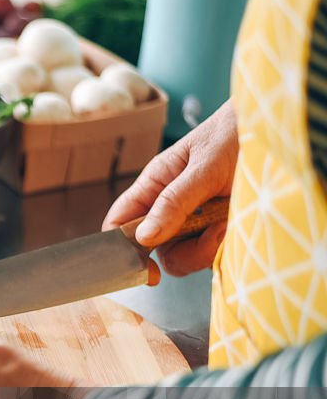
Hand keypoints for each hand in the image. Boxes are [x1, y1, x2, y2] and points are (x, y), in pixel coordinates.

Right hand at [104, 101, 236, 276]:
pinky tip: (233, 225)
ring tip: (226, 224)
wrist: (278, 132)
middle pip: (153, 248)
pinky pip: (210, 254)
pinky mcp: (218, 229)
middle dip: (180, 253)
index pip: (120, 221)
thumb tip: (143, 237)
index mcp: (155, 184)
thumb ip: (173, 201)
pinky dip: (222, 248)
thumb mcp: (204, 166)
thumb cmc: (236, 133)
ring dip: (205, 249)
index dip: (121, 247)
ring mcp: (193, 220)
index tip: (143, 266)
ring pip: (183, 256)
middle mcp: (169, 206)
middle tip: (208, 238)